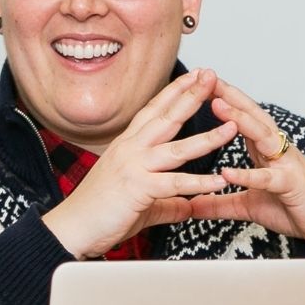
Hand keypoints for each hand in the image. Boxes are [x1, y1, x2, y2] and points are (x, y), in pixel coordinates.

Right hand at [41, 68, 233, 258]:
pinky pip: (175, 184)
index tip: (193, 77)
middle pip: (166, 118)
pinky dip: (199, 183)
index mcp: (126, 146)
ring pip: (177, 148)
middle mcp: (129, 150)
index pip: (153, 112)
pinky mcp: (138, 189)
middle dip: (191, 96)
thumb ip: (167, 203)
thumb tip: (187, 207)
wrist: (72, 228)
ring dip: (207, 137)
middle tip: (211, 76)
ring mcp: (133, 167)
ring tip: (232, 126)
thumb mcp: (139, 202)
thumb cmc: (98, 213)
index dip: (174, 92)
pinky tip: (220, 181)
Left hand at [188, 77, 304, 248]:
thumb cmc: (296, 208)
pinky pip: (268, 178)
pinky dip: (247, 175)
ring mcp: (286, 165)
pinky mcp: (292, 186)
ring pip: (262, 136)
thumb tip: (191, 205)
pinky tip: (227, 172)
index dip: (223, 100)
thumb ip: (219, 203)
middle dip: (230, 95)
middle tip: (205, 76)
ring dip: (240, 119)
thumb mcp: (248, 206)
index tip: (199, 83)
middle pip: (252, 116)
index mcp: (265, 151)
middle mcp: (276, 150)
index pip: (242, 119)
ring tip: (216, 106)